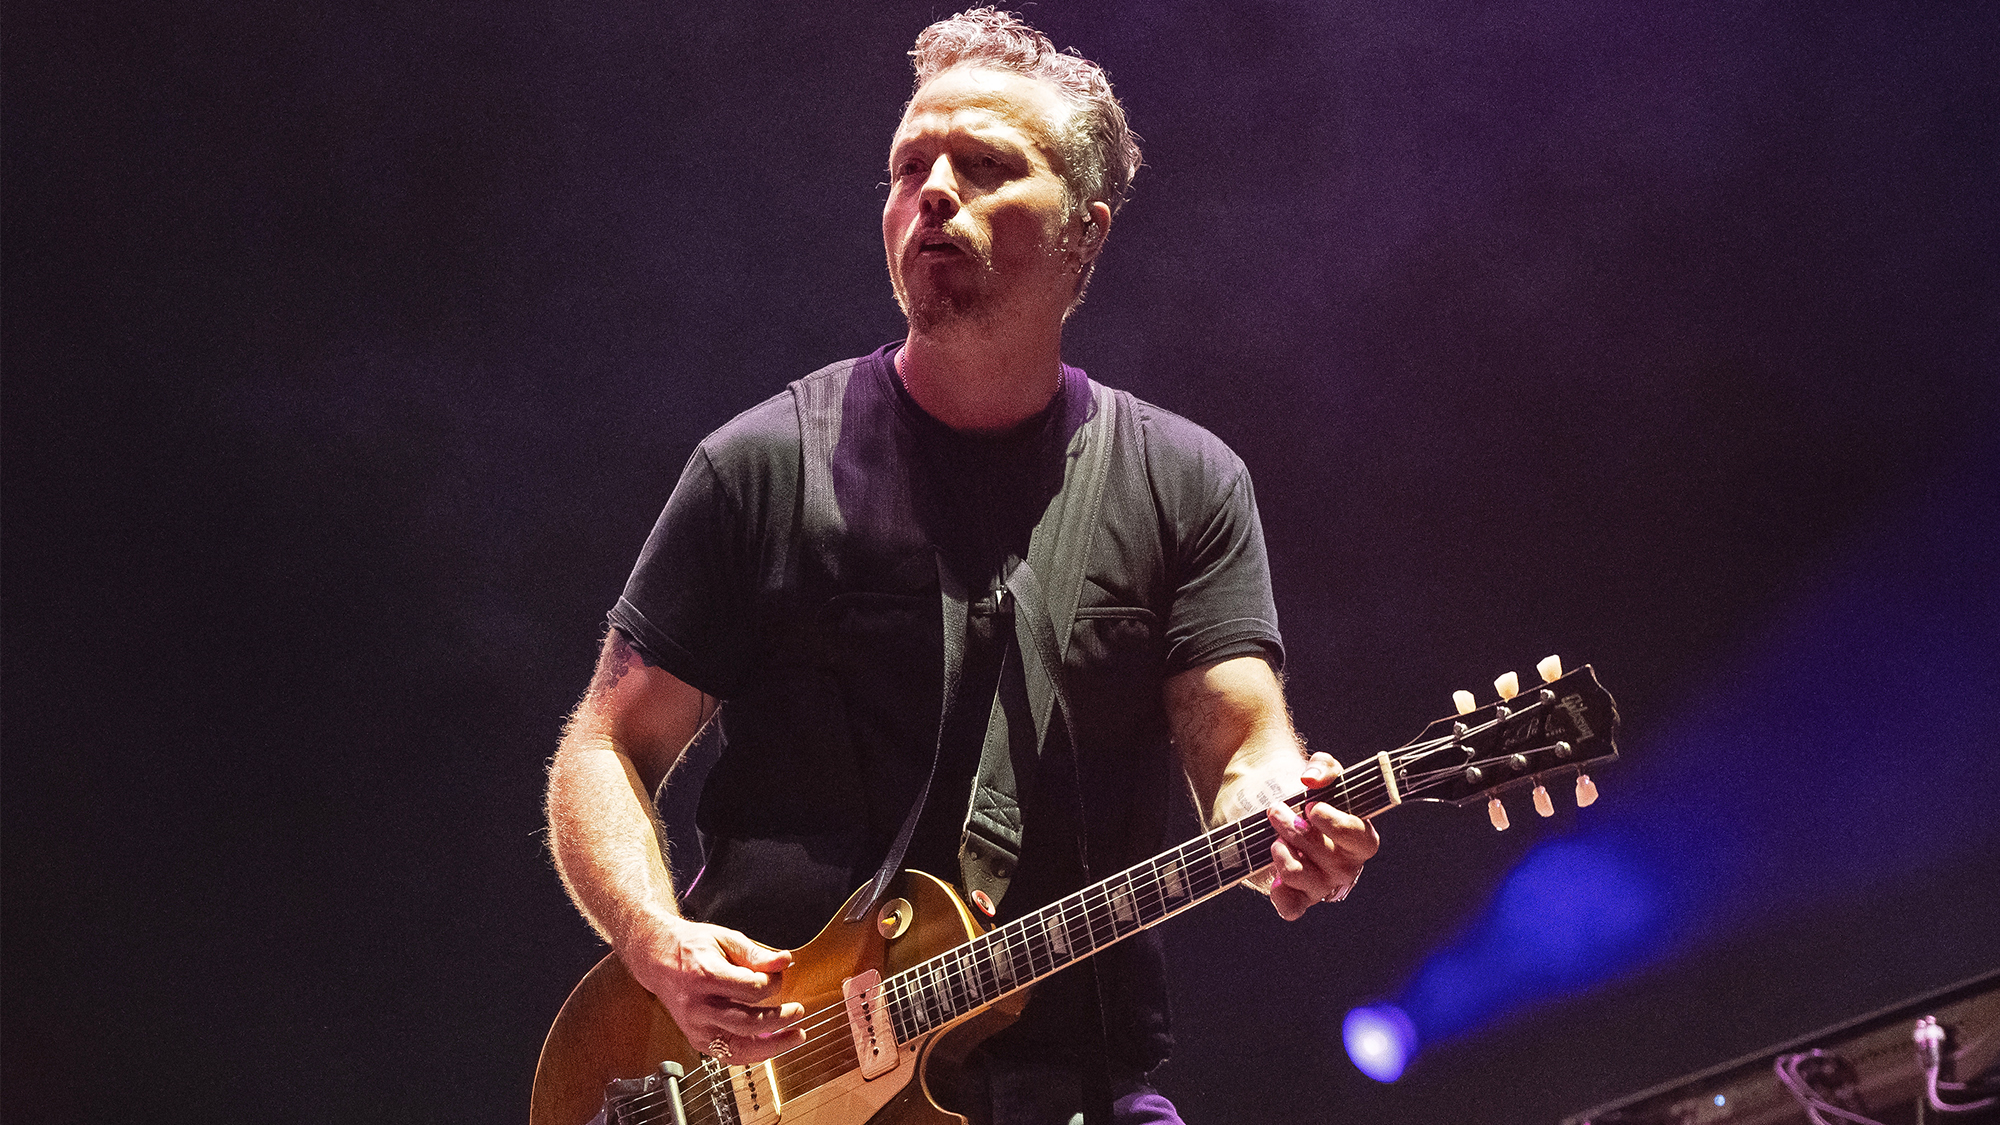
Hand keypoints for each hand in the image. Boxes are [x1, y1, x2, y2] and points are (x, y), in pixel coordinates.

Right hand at [619, 913, 806, 1065]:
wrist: (657, 958)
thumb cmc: (691, 947)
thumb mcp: (725, 938)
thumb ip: (756, 953)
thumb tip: (784, 962)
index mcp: (706, 975)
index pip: (752, 989)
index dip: (773, 982)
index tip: (779, 974)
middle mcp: (698, 1005)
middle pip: (747, 1022)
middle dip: (779, 1019)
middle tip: (798, 1011)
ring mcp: (695, 1026)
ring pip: (738, 1047)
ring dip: (771, 1047)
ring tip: (794, 1037)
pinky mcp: (695, 1039)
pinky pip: (727, 1055)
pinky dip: (752, 1054)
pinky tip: (771, 1047)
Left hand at [1263, 752, 1379, 920]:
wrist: (1270, 807)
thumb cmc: (1304, 794)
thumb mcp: (1318, 773)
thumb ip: (1323, 768)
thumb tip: (1311, 778)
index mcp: (1359, 837)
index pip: (1362, 840)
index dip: (1337, 825)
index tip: (1312, 807)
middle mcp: (1345, 865)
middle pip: (1329, 858)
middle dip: (1298, 831)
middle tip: (1276, 811)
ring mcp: (1321, 885)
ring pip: (1304, 878)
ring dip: (1282, 853)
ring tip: (1273, 836)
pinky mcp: (1296, 898)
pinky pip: (1292, 908)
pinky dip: (1280, 893)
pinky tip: (1271, 872)